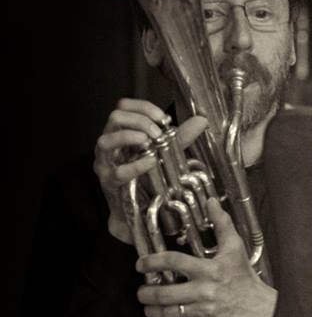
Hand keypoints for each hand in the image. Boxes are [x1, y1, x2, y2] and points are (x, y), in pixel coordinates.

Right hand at [93, 98, 207, 243]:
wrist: (138, 210)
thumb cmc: (147, 176)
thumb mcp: (165, 152)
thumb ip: (181, 136)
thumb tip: (202, 120)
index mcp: (121, 132)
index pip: (124, 106)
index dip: (143, 107)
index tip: (164, 119)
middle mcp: (109, 144)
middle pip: (115, 118)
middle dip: (139, 121)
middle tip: (158, 132)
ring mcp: (105, 163)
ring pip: (106, 141)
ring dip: (130, 137)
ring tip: (150, 141)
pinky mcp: (109, 183)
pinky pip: (118, 172)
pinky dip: (135, 165)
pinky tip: (151, 162)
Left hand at [135, 197, 276, 316]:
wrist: (259, 310)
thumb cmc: (244, 278)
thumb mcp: (235, 248)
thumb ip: (221, 224)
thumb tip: (212, 202)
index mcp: (210, 270)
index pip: (174, 262)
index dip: (152, 262)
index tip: (141, 264)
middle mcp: (204, 291)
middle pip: (164, 293)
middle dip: (146, 292)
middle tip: (141, 290)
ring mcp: (203, 310)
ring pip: (167, 312)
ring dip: (150, 309)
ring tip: (146, 305)